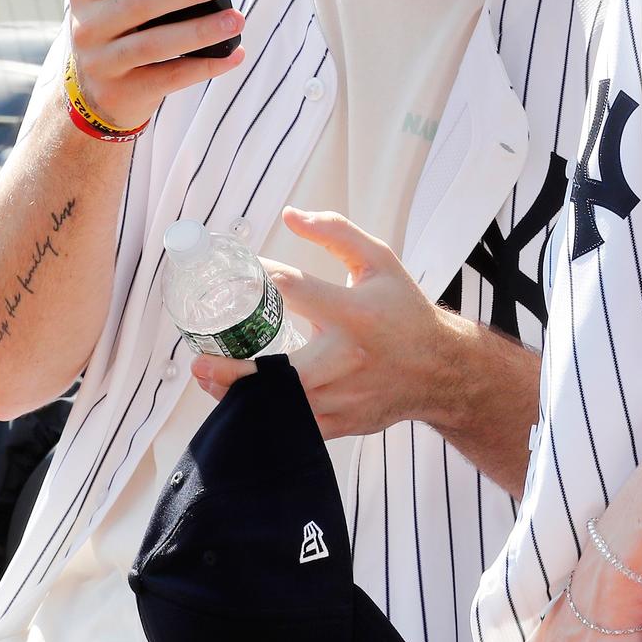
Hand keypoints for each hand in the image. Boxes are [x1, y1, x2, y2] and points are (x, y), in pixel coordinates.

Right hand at [66, 0, 246, 131]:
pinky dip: (206, 66)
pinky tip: (234, 54)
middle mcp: (87, 25)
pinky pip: (170, 78)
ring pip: (156, 44)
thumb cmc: (116, 24)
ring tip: (237, 19)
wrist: (91, 91)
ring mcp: (102, 62)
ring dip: (201, 31)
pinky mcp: (122, 93)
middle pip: (140, 2)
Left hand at [190, 207, 459, 437]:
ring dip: (240, 395)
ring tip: (208, 378)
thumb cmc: (404, 311)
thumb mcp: (379, 262)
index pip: (294, 290)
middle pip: (281, 371)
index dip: (258, 279)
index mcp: (356, 313)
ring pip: (282, 405)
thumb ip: (336, 233)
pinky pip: (293, 426)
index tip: (235, 275)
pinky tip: (240, 402)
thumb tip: (290, 214)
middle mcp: (348, 358)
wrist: (441, 369)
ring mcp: (344, 396)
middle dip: (235, 370)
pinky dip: (264, 416)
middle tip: (200, 360)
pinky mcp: (342, 422)